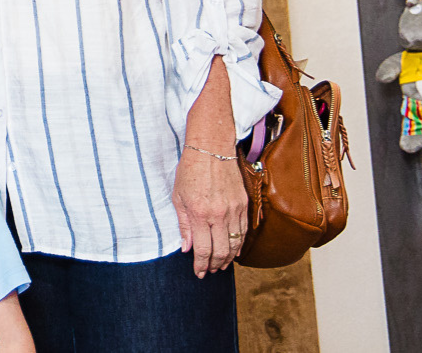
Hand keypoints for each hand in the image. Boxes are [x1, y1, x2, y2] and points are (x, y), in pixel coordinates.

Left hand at [172, 145, 246, 276]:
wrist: (211, 149)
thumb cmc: (190, 170)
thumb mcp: (178, 197)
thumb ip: (183, 225)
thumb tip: (186, 248)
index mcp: (199, 213)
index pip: (202, 249)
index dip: (201, 265)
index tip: (199, 272)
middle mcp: (218, 214)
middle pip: (220, 251)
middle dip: (215, 266)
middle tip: (210, 271)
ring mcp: (233, 210)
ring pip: (234, 244)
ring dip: (228, 258)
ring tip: (221, 265)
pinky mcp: (243, 204)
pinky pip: (243, 231)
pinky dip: (239, 244)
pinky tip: (233, 251)